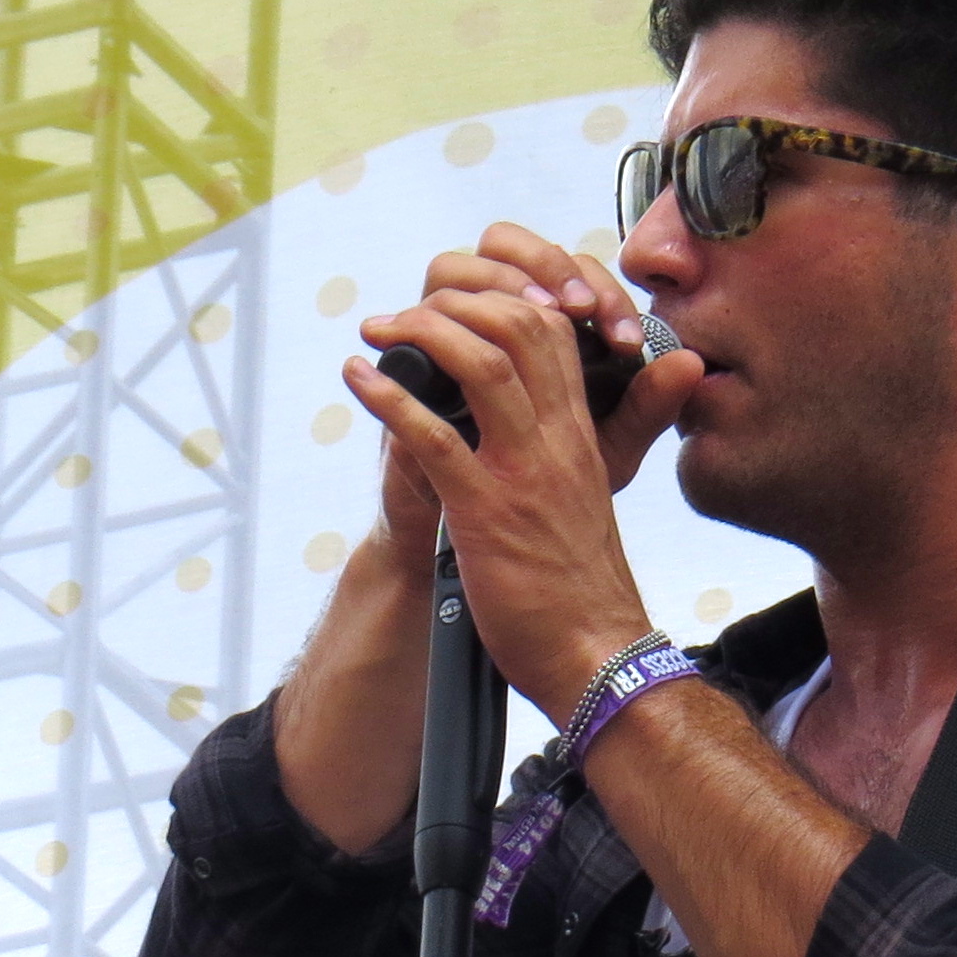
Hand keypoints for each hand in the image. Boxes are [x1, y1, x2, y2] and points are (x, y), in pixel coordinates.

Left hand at [342, 229, 702, 723]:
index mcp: (578, 439)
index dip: (503, 301)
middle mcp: (554, 442)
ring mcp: (521, 473)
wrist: (597, 656)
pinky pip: (434, 436)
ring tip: (378, 331)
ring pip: (481, 363)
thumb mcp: (586, 503)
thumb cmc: (584, 593)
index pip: (553, 334)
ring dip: (420, 333)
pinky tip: (359, 381)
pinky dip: (389, 400)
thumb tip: (542, 432)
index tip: (457, 309)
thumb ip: (569, 457)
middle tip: (404, 314)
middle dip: (454, 303)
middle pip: (519, 327)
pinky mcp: (486, 511)